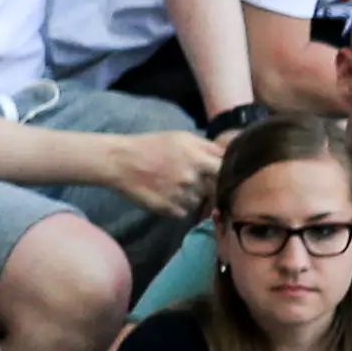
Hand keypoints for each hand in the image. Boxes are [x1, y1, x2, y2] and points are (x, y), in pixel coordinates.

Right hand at [100, 130, 228, 217]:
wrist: (121, 161)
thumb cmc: (153, 145)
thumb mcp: (184, 138)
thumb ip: (209, 147)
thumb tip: (230, 157)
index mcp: (198, 159)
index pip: (225, 171)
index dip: (226, 174)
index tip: (223, 174)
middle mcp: (191, 179)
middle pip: (213, 189)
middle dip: (209, 187)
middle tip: (199, 183)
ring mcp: (178, 196)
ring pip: (198, 202)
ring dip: (193, 197)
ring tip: (179, 188)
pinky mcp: (166, 209)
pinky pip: (183, 212)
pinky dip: (179, 207)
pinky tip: (169, 197)